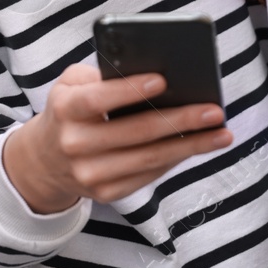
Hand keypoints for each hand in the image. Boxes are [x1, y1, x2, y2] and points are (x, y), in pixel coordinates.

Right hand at [2, 64, 231, 212]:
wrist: (45, 160)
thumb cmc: (71, 109)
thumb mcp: (72, 84)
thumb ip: (101, 74)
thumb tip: (154, 76)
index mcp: (65, 109)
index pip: (98, 99)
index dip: (129, 90)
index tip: (163, 79)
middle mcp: (75, 145)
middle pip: (136, 133)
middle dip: (181, 121)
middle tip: (215, 110)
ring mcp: (91, 174)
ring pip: (150, 158)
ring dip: (191, 146)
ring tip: (222, 132)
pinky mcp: (107, 193)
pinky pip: (150, 174)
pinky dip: (177, 158)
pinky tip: (200, 146)